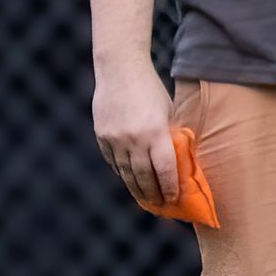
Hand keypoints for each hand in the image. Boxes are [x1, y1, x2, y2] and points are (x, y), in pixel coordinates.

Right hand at [93, 66, 178, 205]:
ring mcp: (114, 138)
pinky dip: (121, 172)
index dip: (169, 187)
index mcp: (155, 132)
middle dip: (153, 194)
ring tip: (145, 199)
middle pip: (143, 176)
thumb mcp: (168, 112)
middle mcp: (134, 139)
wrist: (120, 69)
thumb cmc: (151, 90)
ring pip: (125, 172)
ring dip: (136, 188)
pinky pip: (112, 161)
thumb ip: (168, 136)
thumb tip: (174, 162)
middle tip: (160, 205)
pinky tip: (129, 179)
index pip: (164, 170)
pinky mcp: (101, 135)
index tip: (174, 198)